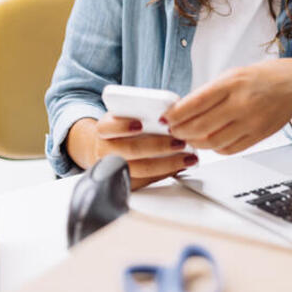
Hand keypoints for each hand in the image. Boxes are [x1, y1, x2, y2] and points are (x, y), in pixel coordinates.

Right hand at [67, 115, 198, 190]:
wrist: (106, 148)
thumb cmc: (123, 128)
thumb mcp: (126, 114)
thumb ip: (143, 111)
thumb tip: (171, 109)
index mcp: (104, 129)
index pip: (108, 127)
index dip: (123, 126)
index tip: (141, 124)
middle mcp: (105, 150)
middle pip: (131, 150)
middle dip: (158, 146)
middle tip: (179, 141)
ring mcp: (114, 169)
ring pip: (142, 169)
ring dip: (168, 163)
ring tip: (187, 157)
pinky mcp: (125, 183)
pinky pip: (148, 181)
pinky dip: (167, 173)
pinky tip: (181, 165)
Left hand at [163, 59, 291, 154]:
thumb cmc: (260, 78)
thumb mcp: (232, 75)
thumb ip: (209, 93)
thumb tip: (181, 110)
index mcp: (232, 83)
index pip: (195, 103)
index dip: (175, 114)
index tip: (165, 118)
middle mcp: (242, 103)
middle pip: (200, 126)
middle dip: (180, 131)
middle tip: (172, 131)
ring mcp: (251, 121)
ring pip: (212, 142)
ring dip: (195, 142)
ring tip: (188, 138)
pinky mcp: (258, 136)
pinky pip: (228, 149)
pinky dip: (213, 148)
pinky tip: (209, 141)